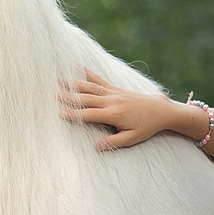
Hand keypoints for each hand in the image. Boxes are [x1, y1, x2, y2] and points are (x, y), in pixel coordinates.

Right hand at [60, 70, 194, 149]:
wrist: (160, 110)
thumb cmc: (146, 126)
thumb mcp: (132, 138)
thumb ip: (114, 142)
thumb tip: (97, 147)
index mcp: (113, 114)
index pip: (89, 114)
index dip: (74, 114)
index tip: (60, 114)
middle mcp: (111, 101)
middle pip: (86, 98)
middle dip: (69, 96)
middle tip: (53, 94)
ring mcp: (113, 93)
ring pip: (90, 87)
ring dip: (74, 83)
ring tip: (59, 79)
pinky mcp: (116, 88)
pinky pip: (100, 80)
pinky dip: (89, 73)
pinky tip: (79, 67)